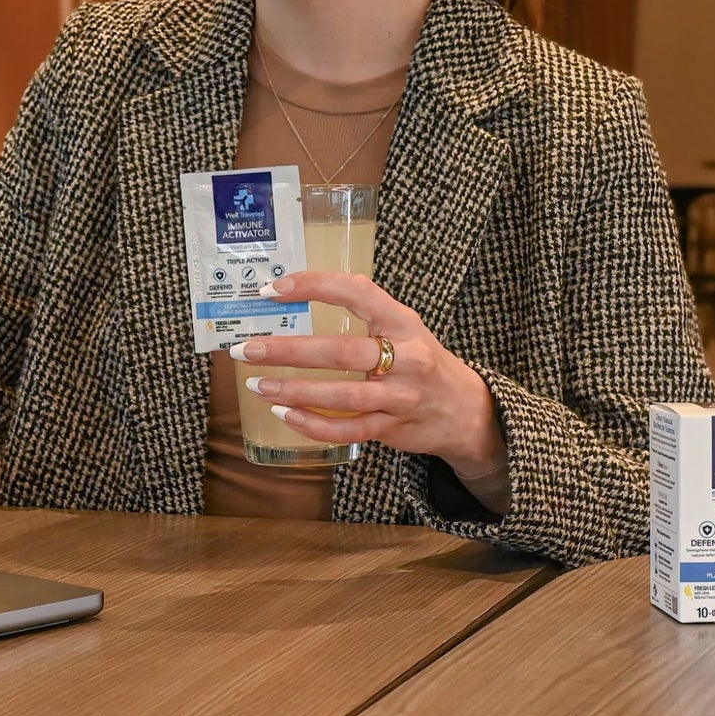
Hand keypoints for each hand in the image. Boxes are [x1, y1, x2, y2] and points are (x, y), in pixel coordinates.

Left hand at [229, 272, 509, 485]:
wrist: (466, 409)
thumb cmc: (420, 359)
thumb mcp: (401, 328)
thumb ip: (361, 316)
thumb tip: (294, 300)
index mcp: (402, 320)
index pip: (357, 291)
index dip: (314, 286)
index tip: (273, 289)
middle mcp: (407, 355)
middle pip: (341, 352)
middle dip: (289, 350)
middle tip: (248, 349)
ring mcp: (402, 395)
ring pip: (343, 396)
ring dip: (295, 390)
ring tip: (258, 384)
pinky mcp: (395, 427)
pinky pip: (350, 429)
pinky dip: (314, 425)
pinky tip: (286, 415)